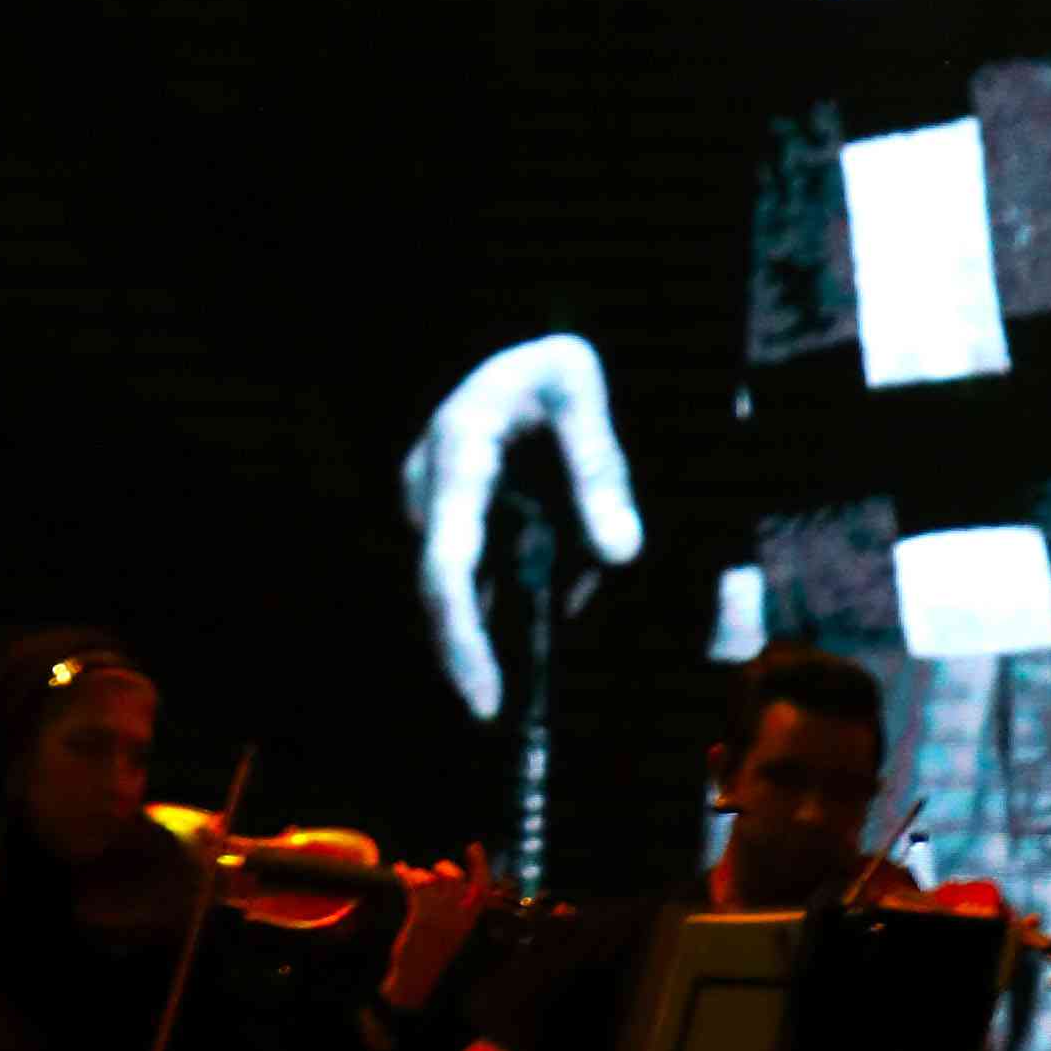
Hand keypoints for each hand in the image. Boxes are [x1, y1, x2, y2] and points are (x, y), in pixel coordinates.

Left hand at [381, 850, 500, 1016]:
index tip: (474, 846)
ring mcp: (439, 916)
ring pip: (433, 879)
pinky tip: (399, 868)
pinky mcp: (420, 916)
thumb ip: (454, 907)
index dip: (480, 865)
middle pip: (455, 878)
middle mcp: (457, 917)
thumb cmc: (433, 953)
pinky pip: (414, 884)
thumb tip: (449, 879)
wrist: (415, 977)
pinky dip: (405, 873)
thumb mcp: (451, 931)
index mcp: (468, 921)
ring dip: (421, 874)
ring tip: (412, 878)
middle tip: (434, 873)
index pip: (482, 888)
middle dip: (444, 868)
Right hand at [399, 334, 641, 719]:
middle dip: (471, 649)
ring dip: (493, 623)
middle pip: (440, 587)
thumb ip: (600, 468)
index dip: (461, 636)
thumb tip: (620, 553)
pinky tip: (553, 603)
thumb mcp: (581, 390)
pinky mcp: (453, 509)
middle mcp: (430, 481)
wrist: (526, 340)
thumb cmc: (552, 362)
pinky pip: (473, 570)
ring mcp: (434, 496)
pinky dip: (503, 599)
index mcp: (455, 452)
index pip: (446, 562)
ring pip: (457, 583)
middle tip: (501, 709)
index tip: (485, 696)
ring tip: (528, 656)